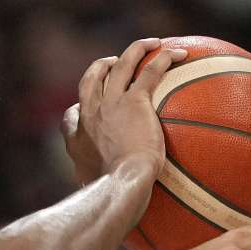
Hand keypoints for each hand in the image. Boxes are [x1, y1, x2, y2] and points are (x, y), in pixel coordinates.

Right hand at [61, 38, 186, 184]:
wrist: (120, 184)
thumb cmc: (111, 195)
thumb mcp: (94, 193)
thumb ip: (97, 191)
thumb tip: (104, 204)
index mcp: (77, 138)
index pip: (71, 116)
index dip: (79, 108)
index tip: (86, 109)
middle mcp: (90, 115)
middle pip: (91, 79)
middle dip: (101, 66)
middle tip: (114, 63)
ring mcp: (111, 104)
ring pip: (120, 65)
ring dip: (135, 49)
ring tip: (150, 43)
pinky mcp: (134, 101)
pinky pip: (150, 71)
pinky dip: (163, 58)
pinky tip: (179, 54)